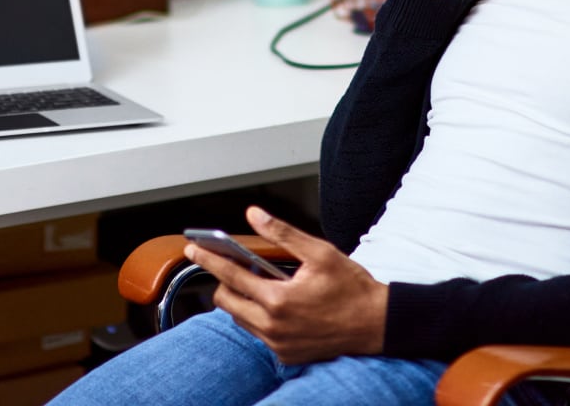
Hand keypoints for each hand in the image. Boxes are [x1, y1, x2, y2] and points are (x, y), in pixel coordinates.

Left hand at [184, 206, 386, 363]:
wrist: (375, 324)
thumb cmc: (352, 288)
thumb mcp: (319, 252)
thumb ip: (282, 233)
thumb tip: (255, 215)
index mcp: (279, 300)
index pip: (231, 276)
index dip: (209, 259)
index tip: (194, 249)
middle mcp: (274, 326)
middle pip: (227, 302)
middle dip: (225, 282)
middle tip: (235, 267)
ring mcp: (278, 344)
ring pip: (240, 319)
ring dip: (242, 300)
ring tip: (260, 284)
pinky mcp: (286, 355)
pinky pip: (258, 334)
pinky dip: (258, 317)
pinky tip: (275, 303)